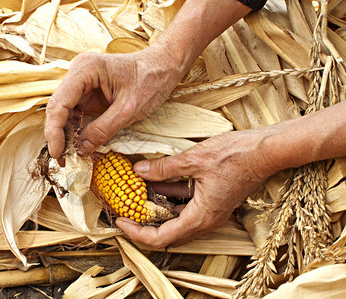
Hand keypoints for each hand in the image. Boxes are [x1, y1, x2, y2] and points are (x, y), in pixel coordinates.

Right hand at [44, 47, 183, 157]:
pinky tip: (79, 145)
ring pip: (65, 112)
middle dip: (59, 135)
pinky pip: (76, 112)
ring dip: (66, 134)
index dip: (54, 131)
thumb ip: (103, 130)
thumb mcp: (128, 109)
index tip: (57, 154)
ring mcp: (82, 81)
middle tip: (63, 160)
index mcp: (85, 69)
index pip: (59, 103)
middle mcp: (78, 72)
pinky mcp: (88, 90)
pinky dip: (76, 129)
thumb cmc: (151, 80)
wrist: (164, 66)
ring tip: (71, 156)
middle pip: (58, 108)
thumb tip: (81, 150)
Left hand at [116, 129, 277, 247]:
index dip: (137, 233)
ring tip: (134, 194)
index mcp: (201, 216)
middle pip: (168, 232)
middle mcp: (206, 219)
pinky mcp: (214, 199)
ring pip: (177, 217)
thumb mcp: (194, 159)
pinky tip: (156, 181)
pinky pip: (187, 204)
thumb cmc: (237, 155)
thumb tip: (138, 171)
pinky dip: (170, 196)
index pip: (162, 237)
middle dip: (144, 223)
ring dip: (156, 208)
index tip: (120, 222)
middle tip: (124, 212)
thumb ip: (163, 168)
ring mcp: (211, 210)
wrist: (267, 150)